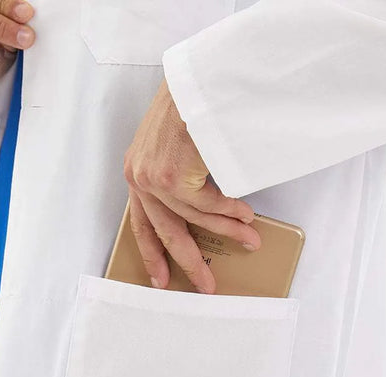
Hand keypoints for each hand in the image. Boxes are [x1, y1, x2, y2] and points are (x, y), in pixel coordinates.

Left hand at [124, 78, 260, 294]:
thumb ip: (174, 176)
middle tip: (204, 285)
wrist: (197, 82)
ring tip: (249, 240)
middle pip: (165, 233)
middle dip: (189, 262)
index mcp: (137, 172)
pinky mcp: (173, 179)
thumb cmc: (189, 106)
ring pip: (194, 220)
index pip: (142, 223)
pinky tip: (246, 215)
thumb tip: (202, 208)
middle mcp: (140, 178)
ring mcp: (154, 180)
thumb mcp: (170, 145)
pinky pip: (210, 205)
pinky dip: (231, 212)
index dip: (153, 254)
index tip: (160, 278)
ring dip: (227, 232)